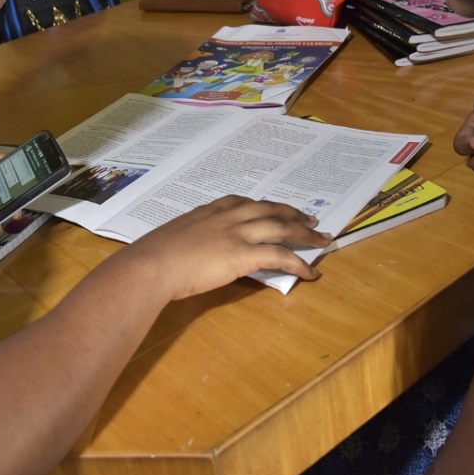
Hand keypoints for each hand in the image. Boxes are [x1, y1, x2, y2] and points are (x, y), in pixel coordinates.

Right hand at [120, 195, 331, 300]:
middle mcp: (228, 216)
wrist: (152, 265)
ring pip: (282, 227)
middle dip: (293, 214)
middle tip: (312, 219)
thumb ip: (191, 240)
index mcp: (210, 211)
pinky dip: (299, 263)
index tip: (276, 208)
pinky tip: (310, 273)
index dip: (266, 206)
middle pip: (270, 209)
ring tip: (322, 241)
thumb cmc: (154, 256)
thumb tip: (194, 251)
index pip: (244, 202)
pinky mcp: (243, 255)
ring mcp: (238, 233)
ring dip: (306, 234)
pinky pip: (280, 256)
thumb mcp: (175, 238)